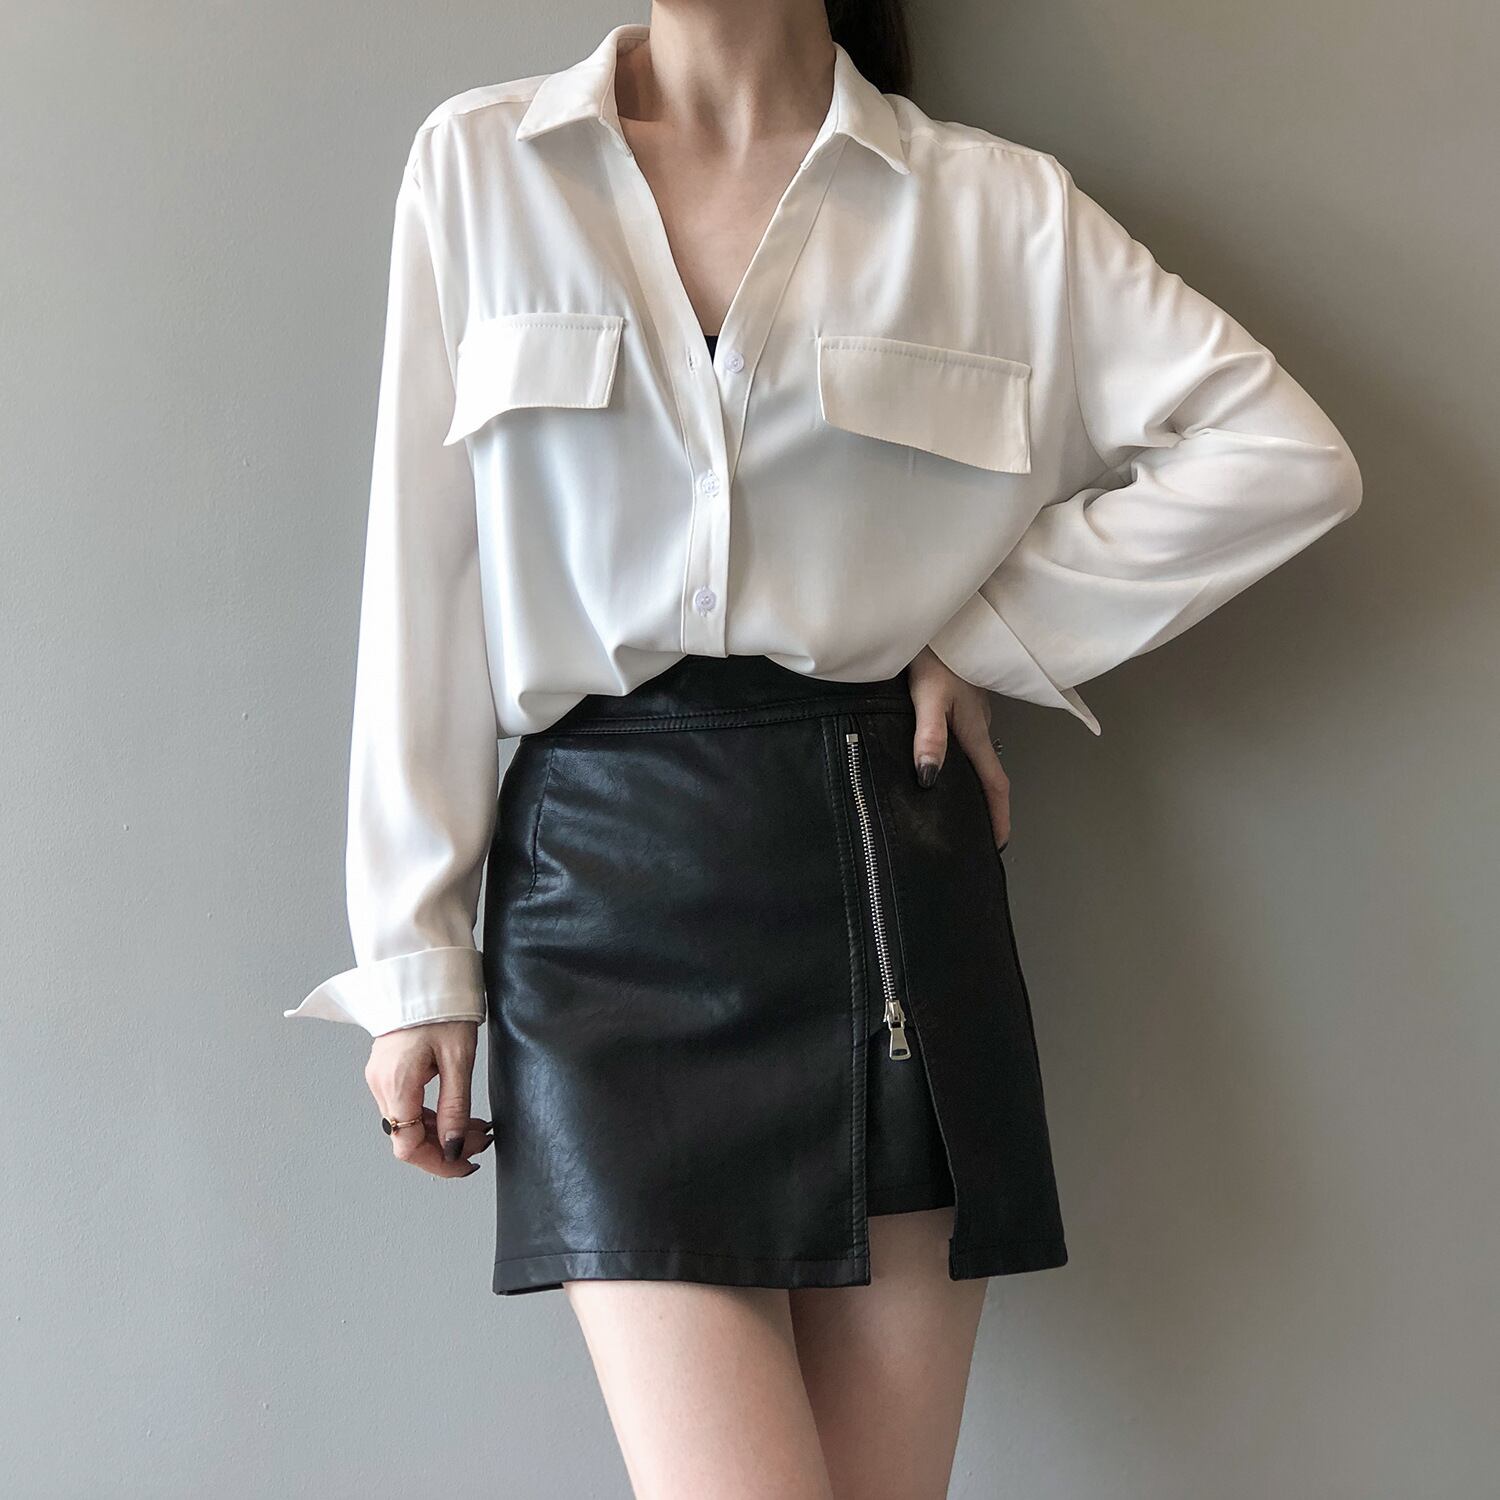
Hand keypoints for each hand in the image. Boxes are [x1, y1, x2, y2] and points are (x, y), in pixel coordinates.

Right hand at [364, 1020, 492, 1177]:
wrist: (421, 973)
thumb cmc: (441, 1007)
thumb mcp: (458, 1058)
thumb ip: (455, 1106)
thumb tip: (455, 1148)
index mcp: (396, 1085)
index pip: (408, 1147)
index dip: (438, 1164)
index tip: (468, 1164)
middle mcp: (381, 1086)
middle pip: (408, 1138)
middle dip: (447, 1147)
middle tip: (484, 1140)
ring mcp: (381, 1078)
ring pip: (409, 1123)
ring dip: (442, 1131)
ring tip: (478, 1126)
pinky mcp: (388, 1071)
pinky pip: (407, 1105)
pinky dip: (431, 1114)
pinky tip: (456, 1111)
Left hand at [907, 647, 1010, 849]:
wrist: (945, 618)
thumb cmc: (936, 655)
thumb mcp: (928, 696)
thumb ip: (929, 736)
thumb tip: (929, 779)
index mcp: (975, 730)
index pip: (994, 783)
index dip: (998, 816)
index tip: (997, 844)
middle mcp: (979, 724)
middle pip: (988, 772)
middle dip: (987, 805)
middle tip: (975, 832)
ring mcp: (973, 710)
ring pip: (977, 753)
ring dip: (974, 779)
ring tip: (957, 802)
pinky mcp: (964, 698)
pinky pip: (967, 735)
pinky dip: (963, 756)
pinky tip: (943, 757)